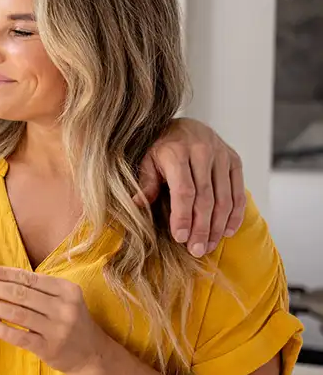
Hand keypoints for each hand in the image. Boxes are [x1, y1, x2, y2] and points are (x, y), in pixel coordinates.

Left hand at [0, 265, 104, 374]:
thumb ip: (40, 289)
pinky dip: (0, 328)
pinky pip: (19, 336)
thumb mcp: (64, 298)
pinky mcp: (49, 349)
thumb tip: (2, 278)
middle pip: (20, 293)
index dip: (4, 273)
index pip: (29, 278)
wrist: (92, 354)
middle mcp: (63, 307)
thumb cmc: (71, 321)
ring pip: (17, 313)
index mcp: (66, 289)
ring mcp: (57, 329)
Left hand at [137, 118, 245, 257]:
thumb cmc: (160, 146)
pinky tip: (227, 231)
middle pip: (205, 198)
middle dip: (201, 228)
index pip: (184, 190)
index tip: (180, 238)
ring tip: (209, 246)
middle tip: (197, 250)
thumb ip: (146, 182)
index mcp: (176, 151)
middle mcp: (202, 150)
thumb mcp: (146, 160)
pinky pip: (239, 192)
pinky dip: (235, 214)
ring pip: (224, 198)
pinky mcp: (234, 160)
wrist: (182, 124)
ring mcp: (221, 155)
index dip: (182, 216)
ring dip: (218, 226)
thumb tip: (137, 205)